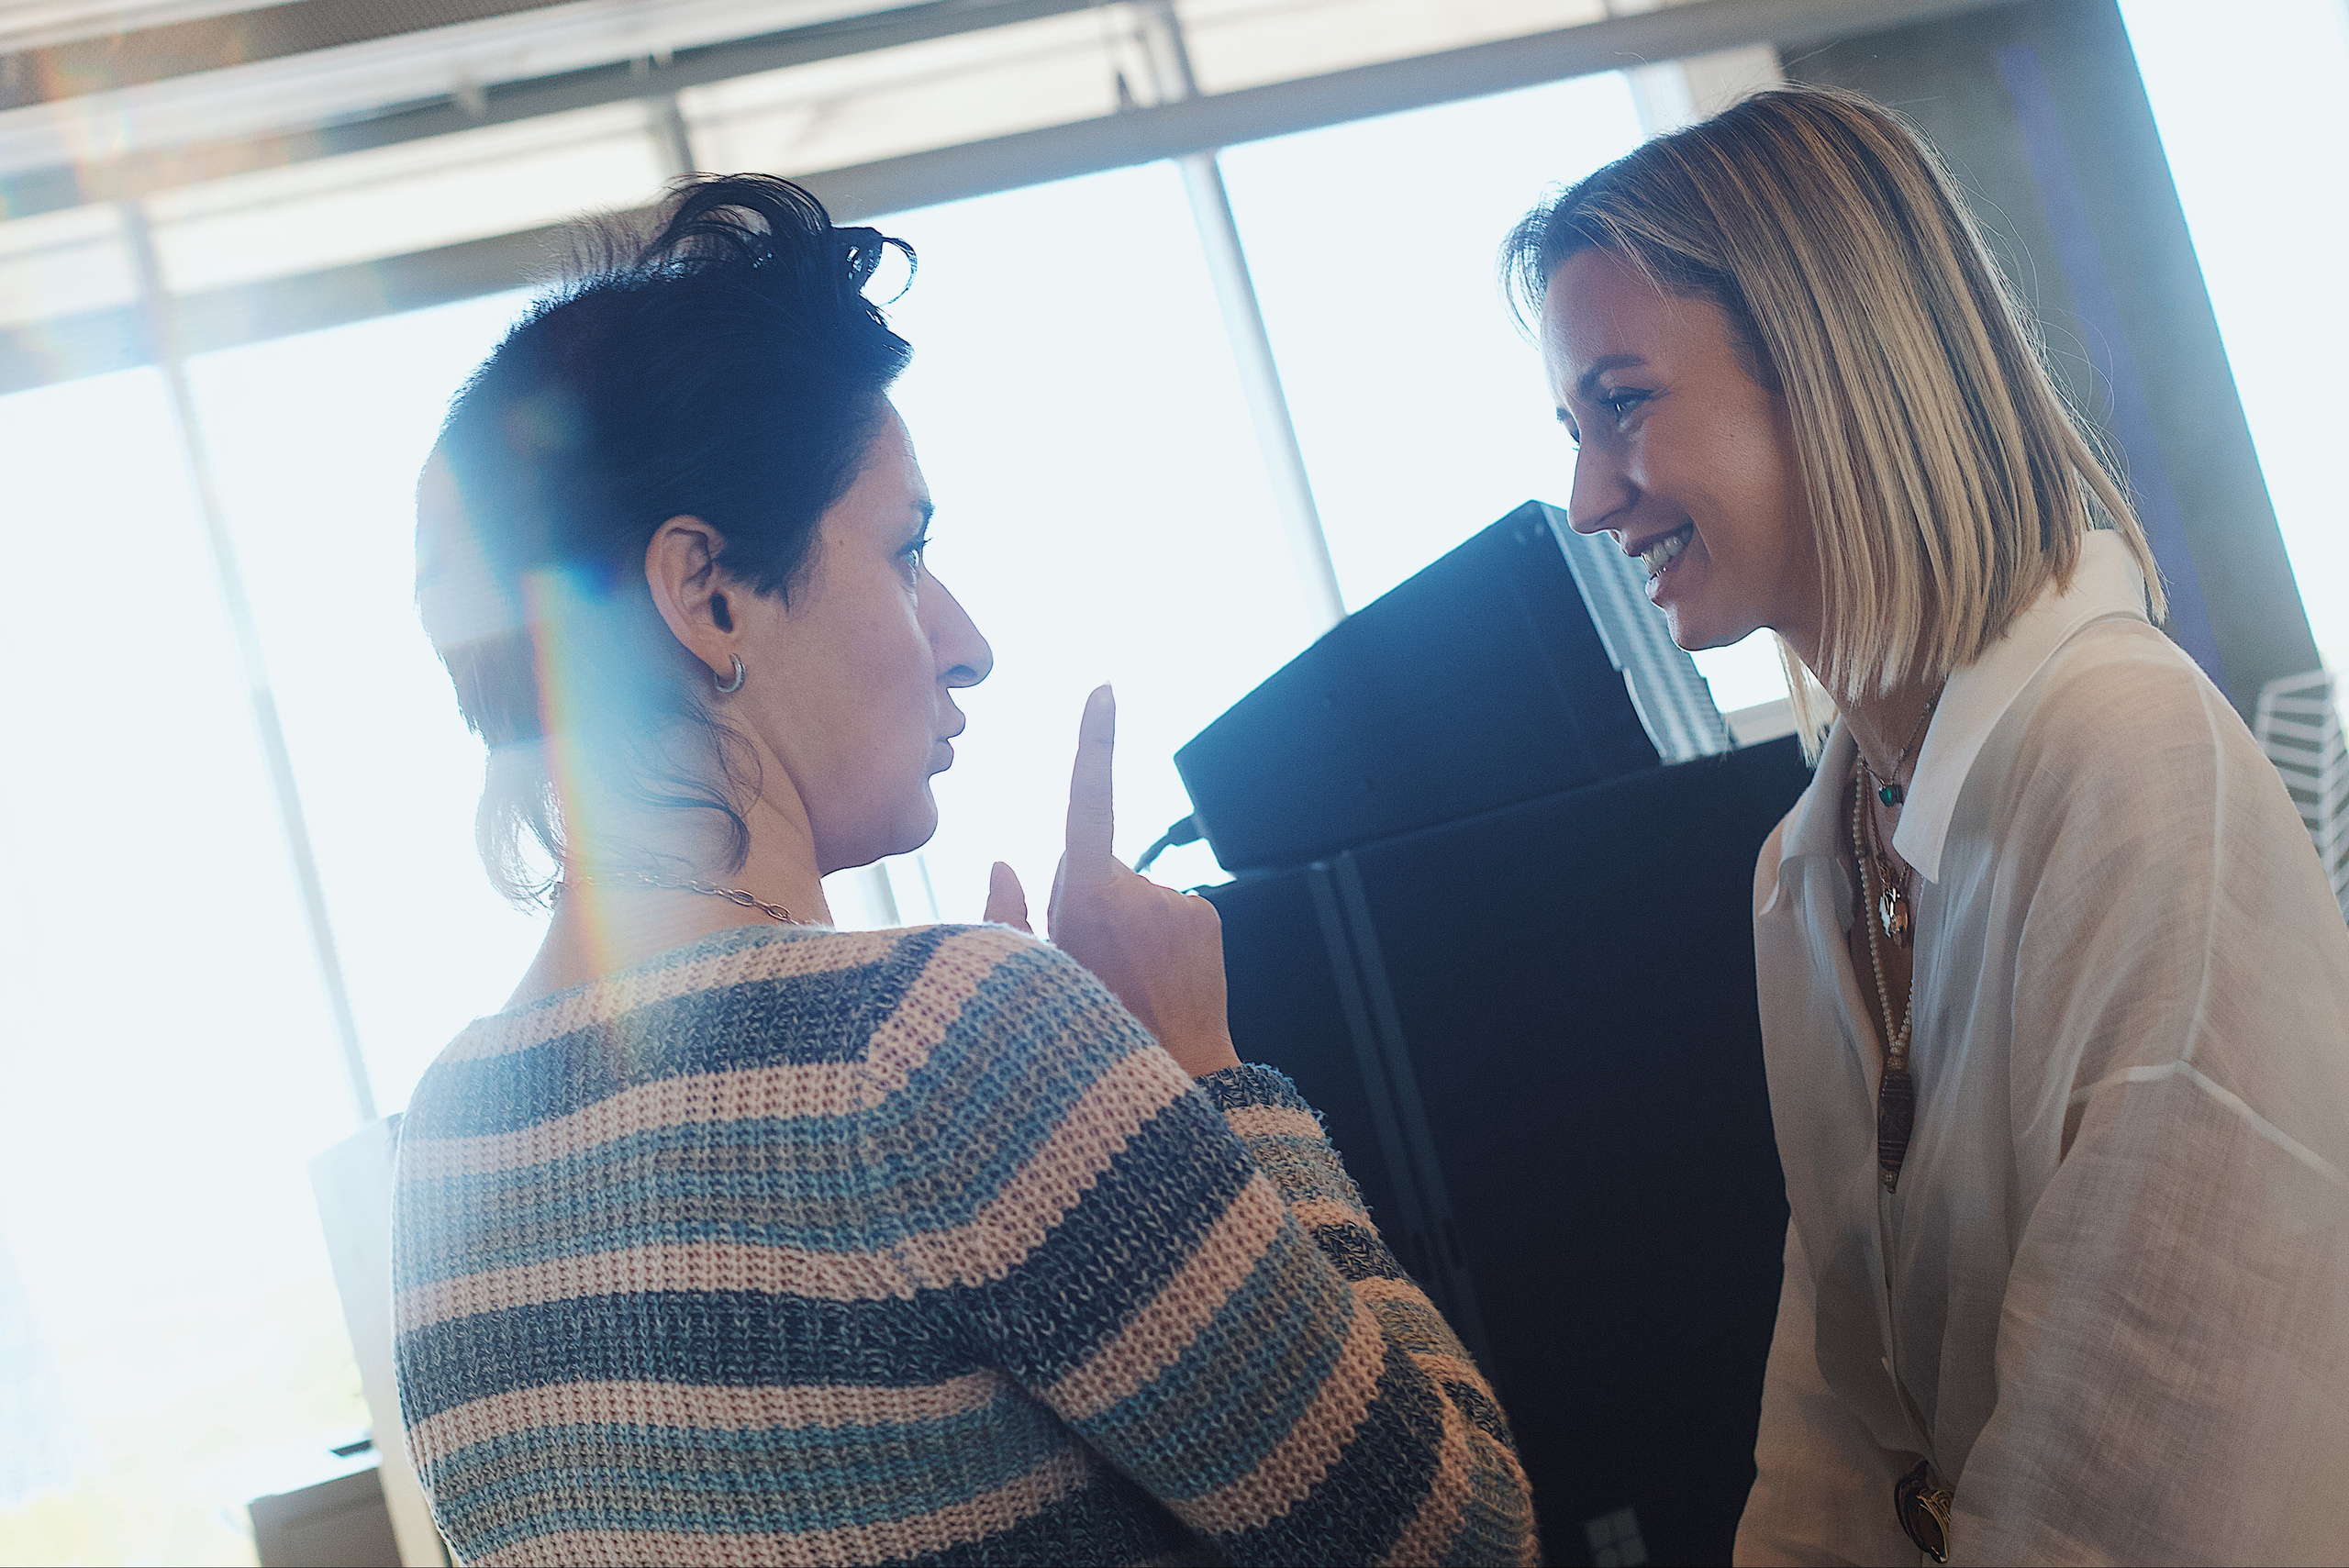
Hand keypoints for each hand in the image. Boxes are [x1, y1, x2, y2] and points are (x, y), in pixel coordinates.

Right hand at [983, 685, 1240, 1078]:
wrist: (1176, 1079)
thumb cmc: (1087, 1041)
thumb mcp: (1031, 980)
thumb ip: (1008, 915)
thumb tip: (1005, 859)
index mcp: (1087, 900)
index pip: (1089, 802)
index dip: (1096, 743)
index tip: (1105, 692)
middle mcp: (1139, 890)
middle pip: (1098, 863)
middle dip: (1089, 894)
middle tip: (1089, 960)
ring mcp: (1179, 902)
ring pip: (1135, 891)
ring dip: (1127, 921)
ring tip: (1127, 980)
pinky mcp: (1207, 915)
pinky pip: (1170, 907)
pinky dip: (1160, 933)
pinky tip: (1158, 978)